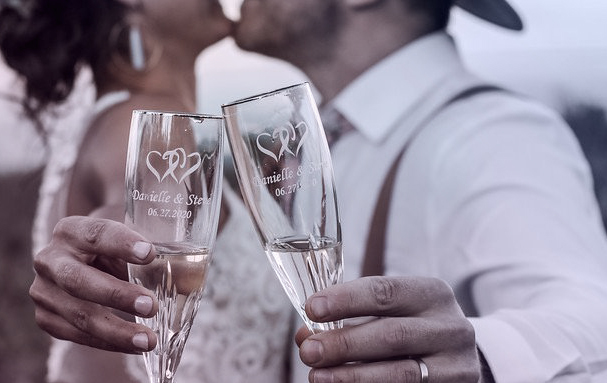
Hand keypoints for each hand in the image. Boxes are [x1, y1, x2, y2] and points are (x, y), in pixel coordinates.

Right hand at [29, 216, 158, 352]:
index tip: (150, 253)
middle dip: (117, 295)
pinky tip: (135, 346)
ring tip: (149, 340)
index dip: (122, 243)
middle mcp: (50, 259)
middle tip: (151, 306)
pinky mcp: (46, 317)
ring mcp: (44, 290)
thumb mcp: (127, 241)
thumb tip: (189, 278)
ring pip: (79, 314)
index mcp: (71, 230)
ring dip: (117, 330)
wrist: (84, 260)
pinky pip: (78, 335)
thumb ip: (151, 252)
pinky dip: (109, 342)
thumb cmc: (115, 249)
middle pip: (79, 279)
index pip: (96, 234)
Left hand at [295, 276, 479, 382]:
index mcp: (432, 294)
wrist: (456, 358)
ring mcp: (456, 365)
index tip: (312, 308)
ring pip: (401, 374)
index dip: (346, 300)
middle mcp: (450, 327)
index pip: (386, 291)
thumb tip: (305, 335)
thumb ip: (351, 318)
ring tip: (318, 377)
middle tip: (308, 351)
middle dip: (345, 344)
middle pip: (393, 335)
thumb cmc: (412, 327)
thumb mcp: (391, 313)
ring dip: (353, 376)